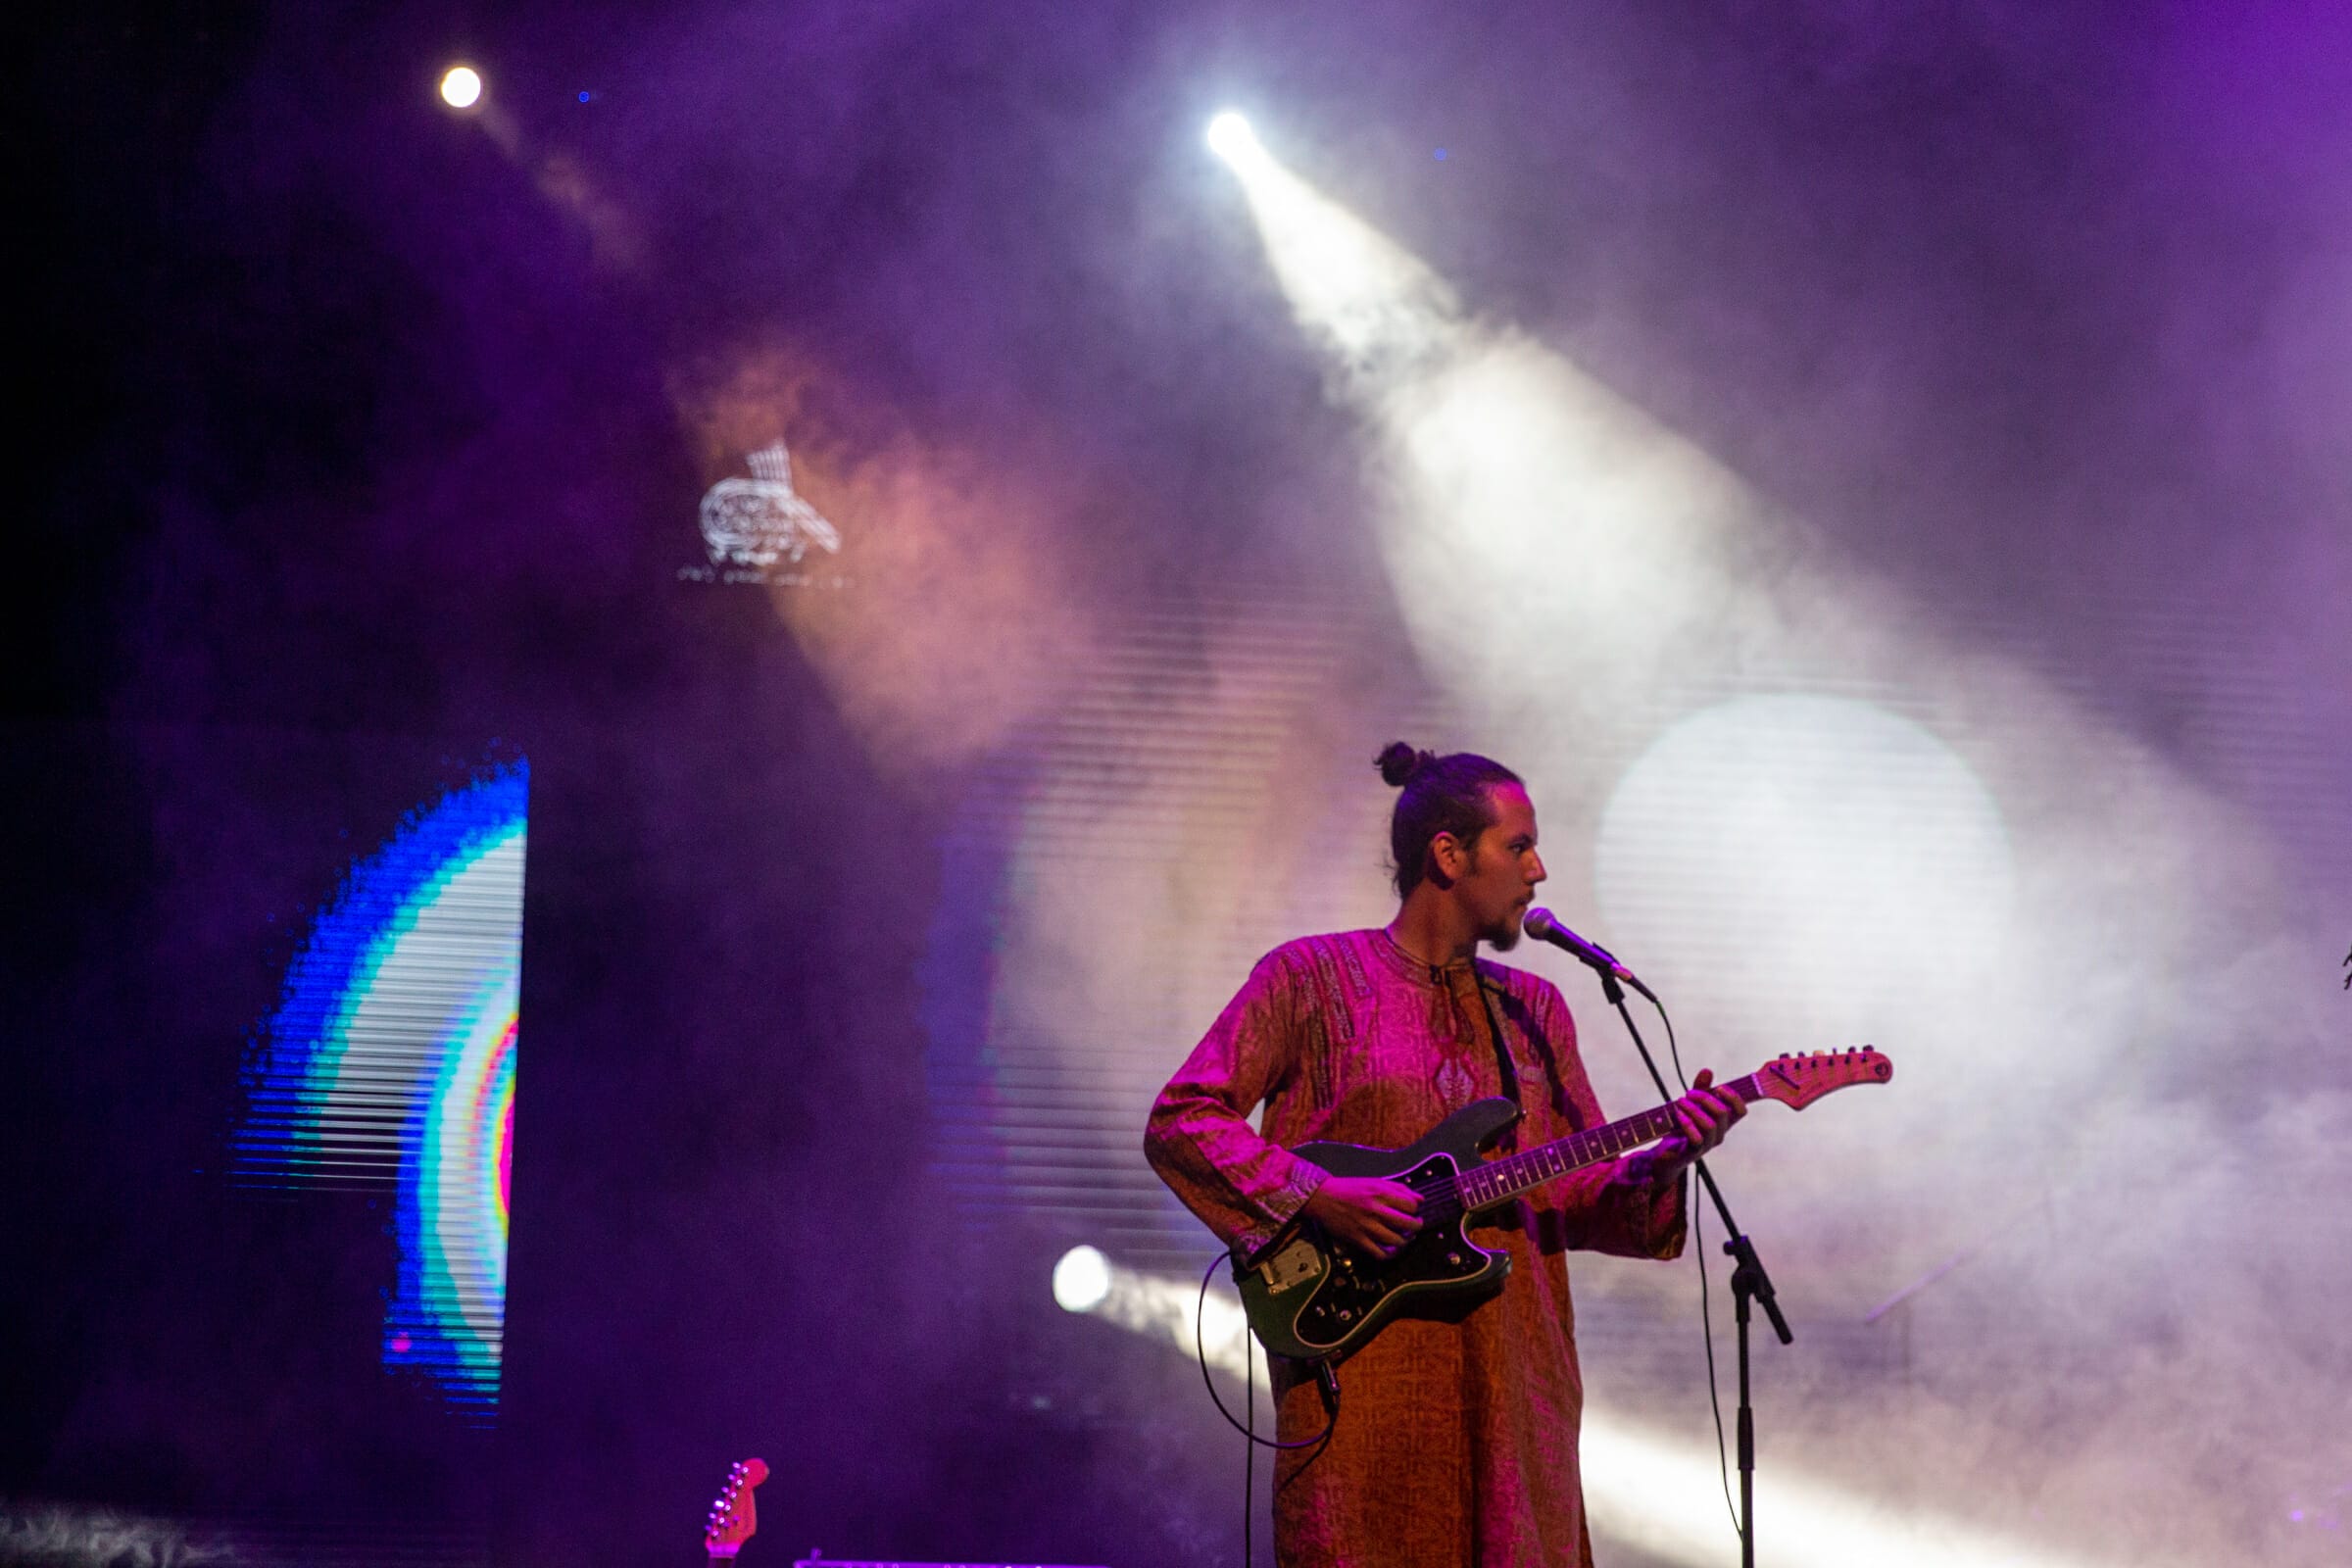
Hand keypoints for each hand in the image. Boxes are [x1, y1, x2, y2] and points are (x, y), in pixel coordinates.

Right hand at [1300, 1174, 1422, 1256]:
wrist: (1322, 1197)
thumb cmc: (1350, 1188)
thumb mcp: (1375, 1181)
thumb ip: (1399, 1189)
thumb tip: (1420, 1200)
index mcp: (1380, 1193)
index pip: (1411, 1205)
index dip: (1415, 1209)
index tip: (1412, 1211)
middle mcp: (1375, 1210)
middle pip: (1408, 1224)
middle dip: (1417, 1226)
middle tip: (1415, 1225)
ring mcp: (1366, 1226)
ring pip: (1397, 1241)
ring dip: (1406, 1241)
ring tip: (1404, 1237)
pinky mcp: (1358, 1239)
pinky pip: (1380, 1253)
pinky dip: (1391, 1254)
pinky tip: (1392, 1248)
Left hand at [1637, 1069, 1745, 1182]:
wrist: (1669, 1154)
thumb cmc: (1684, 1127)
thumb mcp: (1692, 1105)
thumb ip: (1701, 1088)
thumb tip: (1707, 1071)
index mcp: (1723, 1122)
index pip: (1741, 1110)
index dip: (1734, 1097)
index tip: (1719, 1087)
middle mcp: (1719, 1133)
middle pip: (1722, 1113)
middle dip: (1704, 1098)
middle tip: (1689, 1093)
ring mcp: (1708, 1144)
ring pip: (1709, 1124)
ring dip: (1693, 1109)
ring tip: (1680, 1102)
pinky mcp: (1693, 1152)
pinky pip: (1696, 1139)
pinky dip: (1686, 1123)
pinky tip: (1678, 1115)